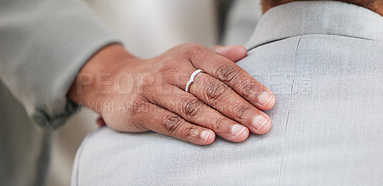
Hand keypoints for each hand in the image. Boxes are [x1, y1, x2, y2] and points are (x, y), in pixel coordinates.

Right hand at [68, 43, 274, 144]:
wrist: (113, 80)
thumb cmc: (160, 73)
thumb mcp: (186, 57)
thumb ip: (215, 57)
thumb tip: (244, 53)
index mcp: (189, 54)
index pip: (225, 70)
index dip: (249, 86)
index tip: (269, 102)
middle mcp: (172, 68)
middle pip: (212, 90)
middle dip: (240, 108)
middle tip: (262, 125)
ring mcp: (154, 88)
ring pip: (192, 107)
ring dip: (219, 122)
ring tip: (242, 134)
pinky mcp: (139, 108)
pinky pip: (168, 122)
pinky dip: (189, 131)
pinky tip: (208, 139)